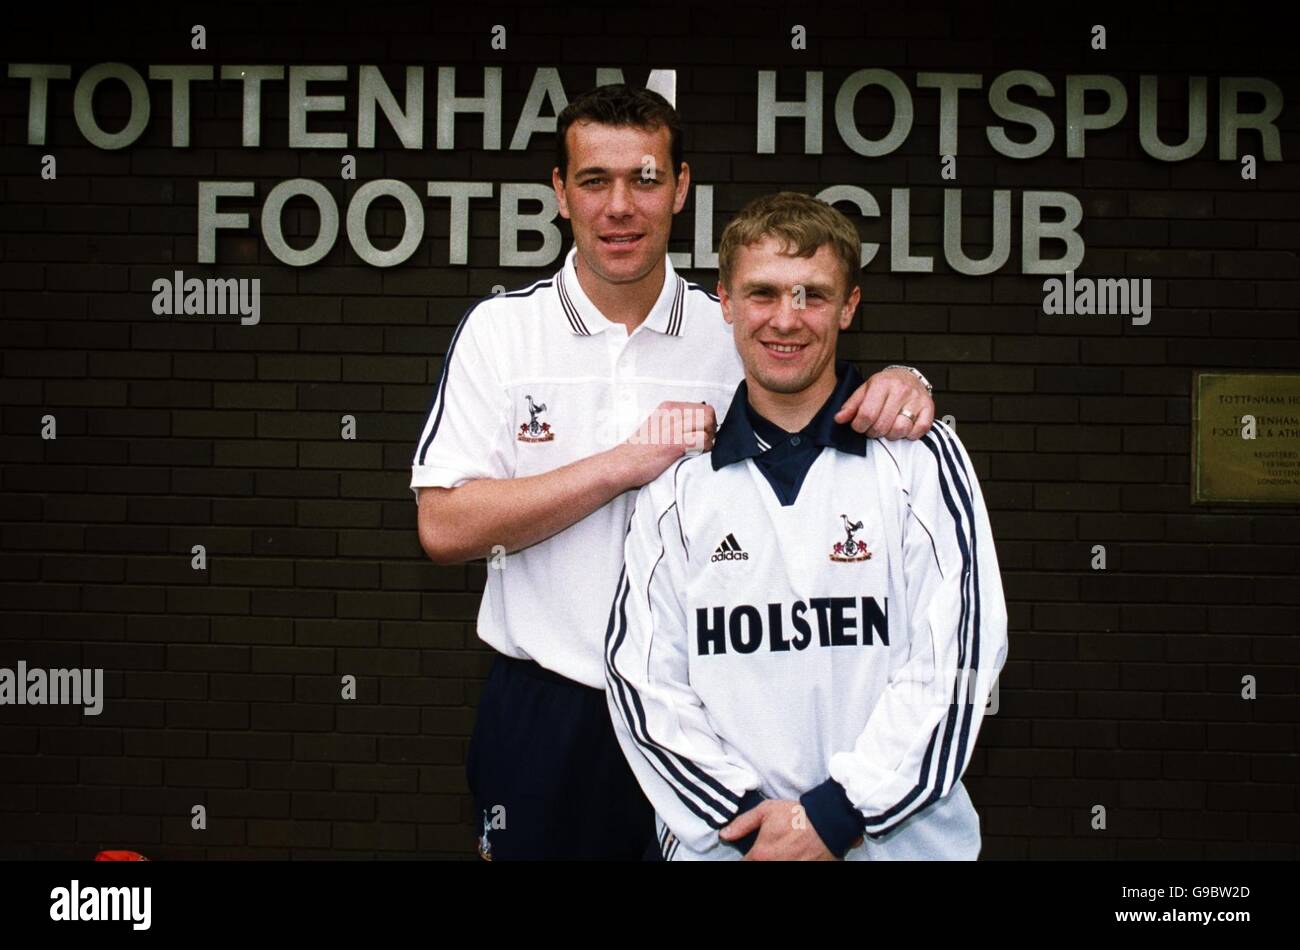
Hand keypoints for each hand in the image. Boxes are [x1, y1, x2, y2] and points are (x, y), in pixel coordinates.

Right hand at [612, 400, 716, 487]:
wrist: (624, 464)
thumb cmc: (641, 451)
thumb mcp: (659, 426)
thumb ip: (677, 422)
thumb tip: (700, 426)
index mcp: (668, 407)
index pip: (703, 407)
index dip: (706, 422)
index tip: (700, 434)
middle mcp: (672, 413)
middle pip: (708, 413)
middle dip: (711, 429)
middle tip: (702, 442)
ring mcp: (674, 427)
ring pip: (708, 424)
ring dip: (708, 439)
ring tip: (697, 449)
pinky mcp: (675, 442)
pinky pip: (703, 439)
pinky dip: (704, 448)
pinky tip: (694, 453)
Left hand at [719, 799, 836, 860]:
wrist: (828, 821)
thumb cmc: (797, 815)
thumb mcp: (766, 811)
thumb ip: (743, 824)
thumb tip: (725, 834)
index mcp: (761, 854)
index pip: (744, 864)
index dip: (746, 858)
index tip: (751, 853)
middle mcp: (774, 866)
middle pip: (759, 867)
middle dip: (760, 860)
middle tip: (768, 850)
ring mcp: (790, 870)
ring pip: (773, 869)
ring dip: (774, 860)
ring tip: (782, 851)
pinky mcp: (806, 871)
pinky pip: (791, 870)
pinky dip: (789, 861)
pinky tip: (791, 855)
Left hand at [835, 367, 933, 439]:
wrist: (908, 377)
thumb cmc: (884, 387)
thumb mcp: (864, 390)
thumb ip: (851, 405)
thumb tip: (839, 419)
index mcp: (882, 383)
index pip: (867, 414)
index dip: (859, 426)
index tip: (859, 426)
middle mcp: (901, 390)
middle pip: (882, 425)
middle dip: (873, 432)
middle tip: (873, 428)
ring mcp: (916, 399)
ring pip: (900, 430)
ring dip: (890, 435)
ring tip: (887, 428)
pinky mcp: (929, 408)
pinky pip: (918, 431)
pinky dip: (909, 435)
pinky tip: (903, 428)